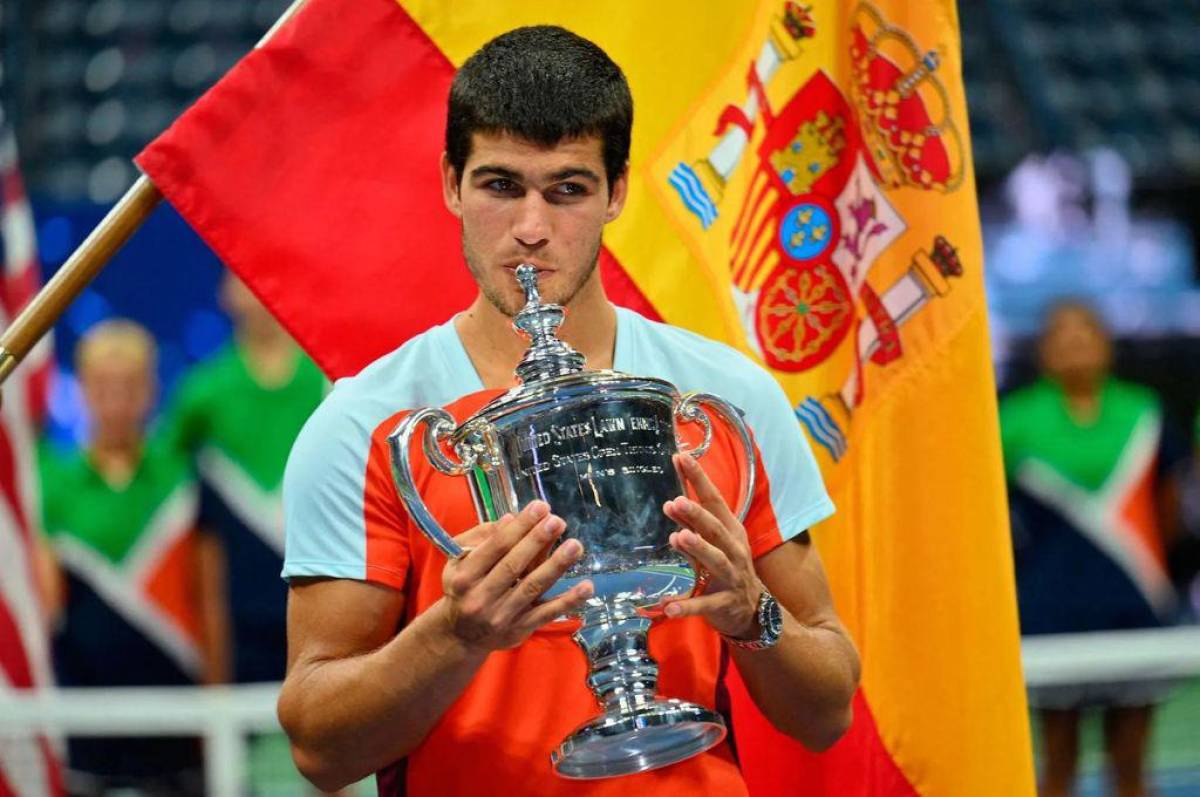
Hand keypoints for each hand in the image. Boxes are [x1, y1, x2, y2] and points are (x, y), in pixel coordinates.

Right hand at [438, 501, 592, 650]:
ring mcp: (502, 615)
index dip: (519, 526)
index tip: (539, 507)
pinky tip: (586, 586)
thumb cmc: (463, 589)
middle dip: (537, 540)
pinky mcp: (520, 629)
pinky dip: (569, 600)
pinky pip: (547, 613)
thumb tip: (511, 519)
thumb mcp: (458, 562)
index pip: (495, 547)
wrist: (460, 636)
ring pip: (533, 587)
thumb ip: (482, 538)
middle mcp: (481, 597)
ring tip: (575, 545)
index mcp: (464, 576)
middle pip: (513, 565)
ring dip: (556, 565)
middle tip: (557, 520)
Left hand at [661, 453, 762, 639]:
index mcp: (731, 531)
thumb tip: (670, 504)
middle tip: (676, 501)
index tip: (681, 458)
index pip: (714, 501)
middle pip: (715, 529)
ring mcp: (732, 577)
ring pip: (715, 561)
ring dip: (697, 549)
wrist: (753, 610)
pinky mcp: (725, 603)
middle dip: (697, 515)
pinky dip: (687, 606)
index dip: (699, 479)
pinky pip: (705, 604)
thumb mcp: (712, 545)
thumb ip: (691, 527)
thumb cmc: (728, 568)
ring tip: (678, 538)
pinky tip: (668, 606)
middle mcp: (734, 550)